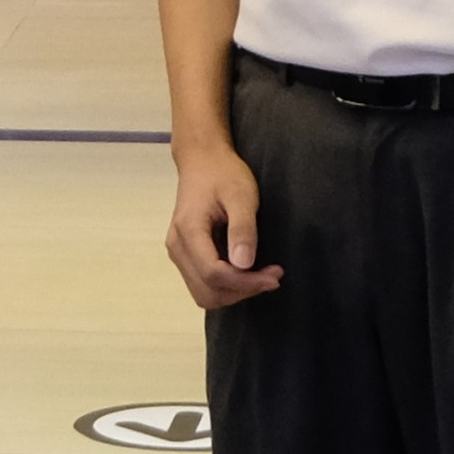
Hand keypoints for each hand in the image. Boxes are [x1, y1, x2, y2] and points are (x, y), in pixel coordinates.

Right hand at [167, 147, 284, 308]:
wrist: (202, 160)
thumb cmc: (223, 173)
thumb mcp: (241, 195)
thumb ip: (242, 229)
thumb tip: (244, 264)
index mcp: (189, 231)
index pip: (213, 274)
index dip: (246, 282)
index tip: (275, 276)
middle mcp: (178, 247)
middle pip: (207, 291)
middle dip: (241, 291)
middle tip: (271, 276)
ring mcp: (179, 252)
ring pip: (204, 293)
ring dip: (235, 292)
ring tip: (261, 275)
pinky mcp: (185, 254)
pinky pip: (203, 283)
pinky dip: (227, 285)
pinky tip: (247, 271)